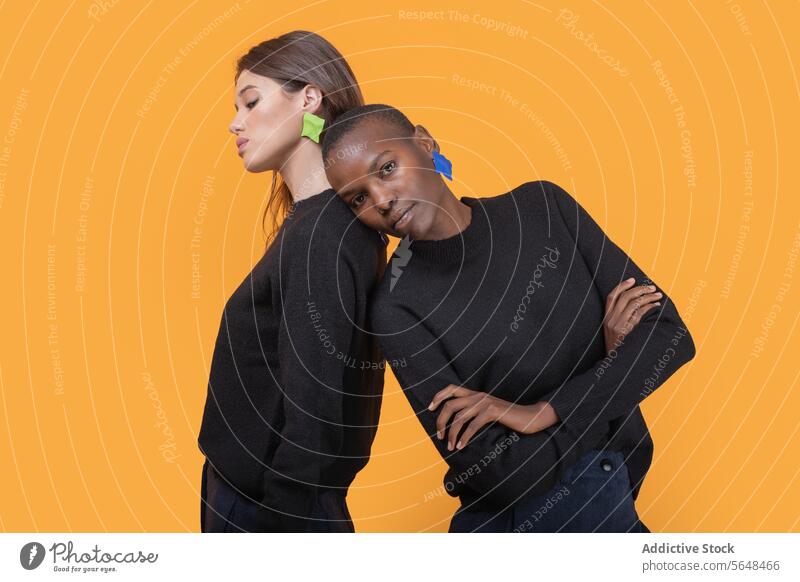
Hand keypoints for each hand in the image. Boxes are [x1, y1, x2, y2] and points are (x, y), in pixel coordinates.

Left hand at [428, 385, 558, 449]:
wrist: (531, 416)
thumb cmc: (509, 417)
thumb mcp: (489, 411)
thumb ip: (475, 411)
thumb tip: (457, 423)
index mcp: (476, 394)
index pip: (451, 388)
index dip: (438, 397)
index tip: (430, 409)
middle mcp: (478, 395)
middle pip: (450, 404)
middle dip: (440, 421)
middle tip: (439, 436)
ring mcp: (485, 402)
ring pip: (459, 417)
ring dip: (452, 433)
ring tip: (450, 446)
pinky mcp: (492, 411)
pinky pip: (472, 425)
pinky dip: (464, 437)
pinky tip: (462, 446)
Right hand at [603, 278, 661, 353]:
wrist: (615, 365)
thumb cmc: (618, 348)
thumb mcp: (612, 332)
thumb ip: (618, 319)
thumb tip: (634, 305)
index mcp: (606, 319)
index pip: (611, 297)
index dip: (622, 286)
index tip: (632, 279)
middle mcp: (611, 320)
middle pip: (625, 297)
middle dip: (640, 289)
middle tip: (651, 287)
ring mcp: (619, 325)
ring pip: (634, 303)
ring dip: (648, 296)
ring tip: (658, 295)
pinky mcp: (628, 331)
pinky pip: (640, 313)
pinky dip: (649, 306)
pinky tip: (656, 305)